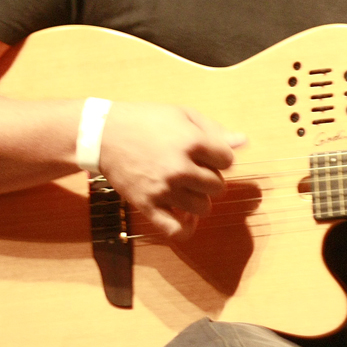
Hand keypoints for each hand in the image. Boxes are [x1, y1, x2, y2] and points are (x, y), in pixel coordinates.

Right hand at [97, 102, 246, 239]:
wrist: (103, 134)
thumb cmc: (146, 120)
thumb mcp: (183, 115)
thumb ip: (215, 130)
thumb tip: (243, 142)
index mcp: (192, 142)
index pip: (228, 161)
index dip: (220, 158)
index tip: (206, 154)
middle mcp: (180, 168)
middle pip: (217, 186)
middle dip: (210, 178)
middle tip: (194, 170)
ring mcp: (164, 189)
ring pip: (203, 207)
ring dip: (200, 199)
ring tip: (187, 188)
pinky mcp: (147, 205)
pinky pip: (175, 230)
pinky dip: (186, 228)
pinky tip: (185, 216)